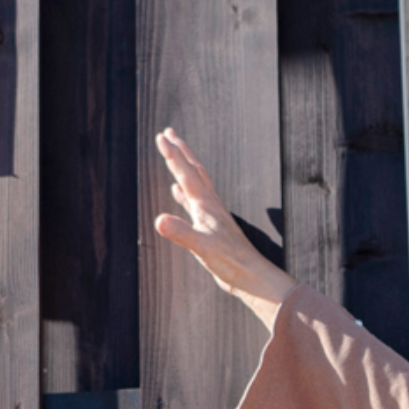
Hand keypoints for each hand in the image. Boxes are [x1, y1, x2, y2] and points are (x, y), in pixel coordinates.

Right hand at [152, 128, 295, 330]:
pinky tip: (176, 191)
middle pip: (193, 169)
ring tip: (174, 153)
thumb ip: (181, 233)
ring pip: (195, 181)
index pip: (186, 174)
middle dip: (180, 150)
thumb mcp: (202, 247)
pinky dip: (183, 193)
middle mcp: (209, 204)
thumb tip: (159, 220)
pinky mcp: (210, 226)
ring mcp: (211, 214)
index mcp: (206, 205)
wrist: (250, 275)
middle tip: (167, 133)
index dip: (172, 155)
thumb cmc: (230, 262)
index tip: (160, 137)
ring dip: (184, 166)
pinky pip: (193, 202)